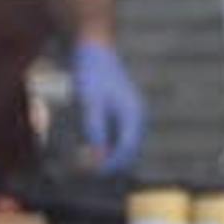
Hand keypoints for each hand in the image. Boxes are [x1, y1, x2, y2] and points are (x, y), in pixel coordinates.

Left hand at [70, 36, 148, 171]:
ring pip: (124, 145)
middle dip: (110, 162)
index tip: (94, 172)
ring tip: (86, 160)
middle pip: (129, 151)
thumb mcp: (90, 103)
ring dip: (108, 155)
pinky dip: (106, 144)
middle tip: (87, 170)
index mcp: (134, 115)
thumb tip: (99, 157)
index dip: (112, 164)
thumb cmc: (91, 75)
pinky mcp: (122, 113)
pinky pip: (118, 136)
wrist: (94, 51)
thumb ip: (95, 129)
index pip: (127, 149)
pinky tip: (89, 145)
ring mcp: (131, 115)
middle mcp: (137, 117)